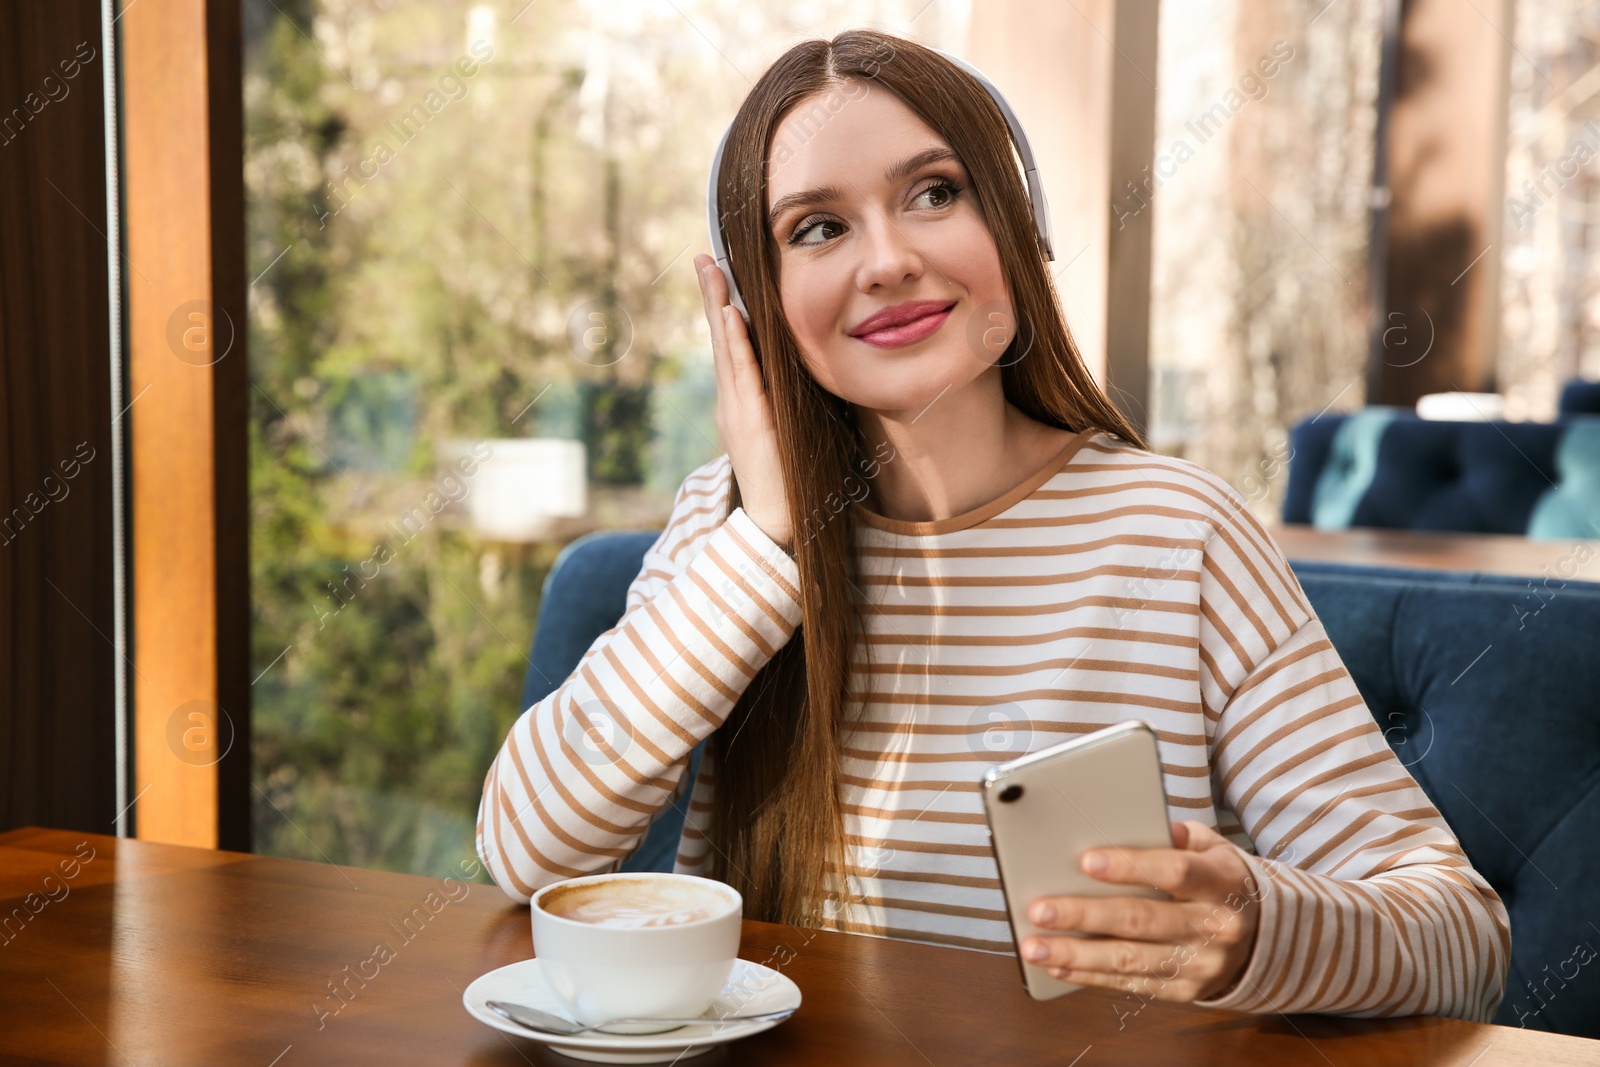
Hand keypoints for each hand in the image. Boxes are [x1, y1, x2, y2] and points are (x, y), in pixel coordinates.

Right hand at [693, 253, 791, 551]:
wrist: (777, 522)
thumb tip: (804, 377)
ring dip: (717, 308)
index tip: (721, 273)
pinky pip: (741, 374)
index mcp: (742, 401)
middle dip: (712, 297)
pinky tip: (730, 316)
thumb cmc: (790, 479)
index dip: (725, 309)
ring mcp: (736, 410)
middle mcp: (732, 401)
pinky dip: (734, 343)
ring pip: (726, 349)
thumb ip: (789, 403)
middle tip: (704, 257)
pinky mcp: (748, 421)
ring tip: (711, 272)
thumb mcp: (790, 429)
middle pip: (721, 339)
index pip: (733, 346)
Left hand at [1020, 821, 1259, 1001]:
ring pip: (1131, 960)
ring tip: (1034, 945)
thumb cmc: (1219, 881)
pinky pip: (1132, 985)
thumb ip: (1178, 836)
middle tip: (1040, 910)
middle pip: (1142, 920)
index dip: (1130, 866)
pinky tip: (1059, 965)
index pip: (1175, 871)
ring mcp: (1202, 964)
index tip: (1085, 861)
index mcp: (1223, 882)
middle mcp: (1216, 926)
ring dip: (1076, 953)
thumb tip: (1139, 822)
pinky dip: (1091, 976)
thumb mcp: (1213, 848)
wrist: (1266, 938)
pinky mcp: (1186, 992)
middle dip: (1085, 915)